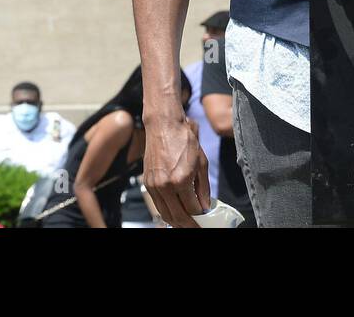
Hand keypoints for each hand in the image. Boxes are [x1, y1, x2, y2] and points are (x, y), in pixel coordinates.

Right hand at [142, 113, 209, 227]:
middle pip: (178, 216)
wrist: (163, 125)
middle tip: (197, 227)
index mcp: (181, 180)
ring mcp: (154, 185)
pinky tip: (175, 213)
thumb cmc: (184, 140)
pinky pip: (157, 204)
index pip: (192, 209)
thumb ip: (203, 188)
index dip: (200, 217)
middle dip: (189, 225)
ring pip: (165, 214)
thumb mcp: (201, 162)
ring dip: (177, 222)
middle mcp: (165, 186)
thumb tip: (204, 206)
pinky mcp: (147, 183)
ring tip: (187, 224)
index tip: (206, 219)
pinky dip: (166, 212)